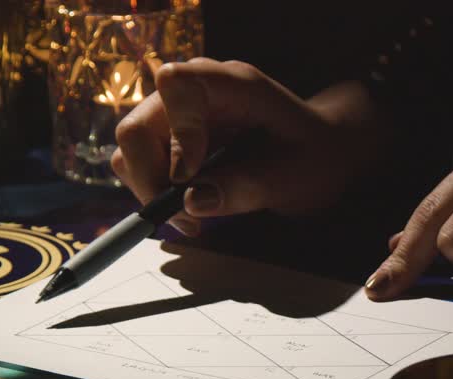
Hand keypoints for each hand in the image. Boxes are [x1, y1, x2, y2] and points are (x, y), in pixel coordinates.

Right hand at [111, 59, 388, 235]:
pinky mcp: (170, 140)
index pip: (176, 85)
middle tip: (185, 218)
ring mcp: (177, 115)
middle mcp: (195, 92)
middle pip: (137, 126)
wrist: (322, 153)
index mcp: (231, 84)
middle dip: (151, 179)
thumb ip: (247, 187)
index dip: (176, 131)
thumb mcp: (292, 177)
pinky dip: (155, 193)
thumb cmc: (315, 156)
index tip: (190, 175)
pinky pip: (141, 165)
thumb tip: (191, 202)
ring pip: (130, 149)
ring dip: (150, 191)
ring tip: (191, 221)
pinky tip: (190, 213)